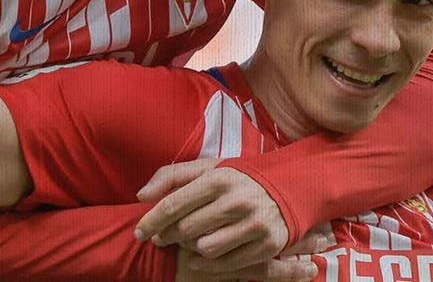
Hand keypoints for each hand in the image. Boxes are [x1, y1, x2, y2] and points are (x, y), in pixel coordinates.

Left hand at [135, 159, 319, 275]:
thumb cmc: (242, 177)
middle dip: (168, 236)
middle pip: (186, 230)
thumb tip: (141, 195)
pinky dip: (207, 264)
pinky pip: (226, 264)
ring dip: (190, 249)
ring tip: (189, 241)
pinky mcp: (267, 244)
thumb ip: (173, 175)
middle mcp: (237, 201)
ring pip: (204, 249)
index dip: (151, 221)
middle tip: (164, 237)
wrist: (293, 185)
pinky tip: (201, 257)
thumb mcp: (210, 168)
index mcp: (220, 178)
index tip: (139, 232)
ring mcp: (254, 224)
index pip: (174, 204)